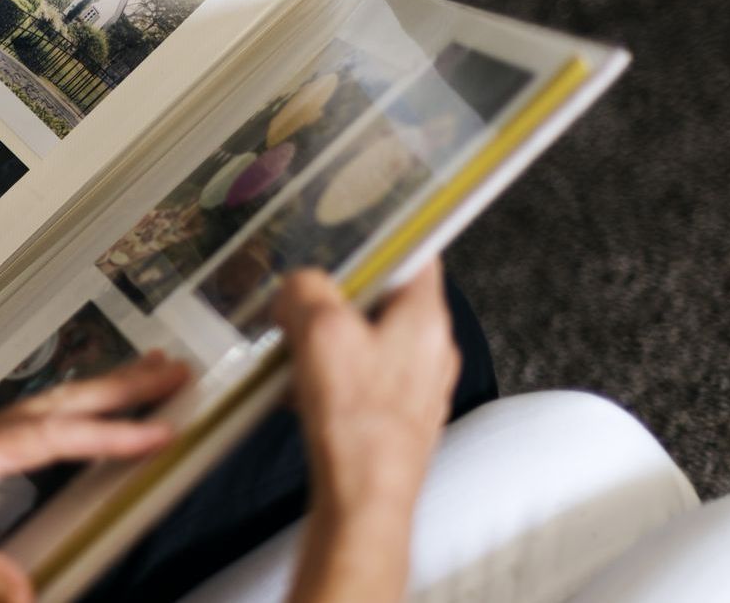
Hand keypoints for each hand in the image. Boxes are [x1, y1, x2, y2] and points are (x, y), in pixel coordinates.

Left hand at [0, 354, 188, 602]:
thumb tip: (25, 588)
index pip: (48, 436)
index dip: (106, 433)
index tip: (156, 430)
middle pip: (58, 401)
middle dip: (119, 385)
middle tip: (172, 372)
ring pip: (47, 404)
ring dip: (99, 389)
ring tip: (146, 375)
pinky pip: (32, 422)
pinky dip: (70, 411)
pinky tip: (83, 418)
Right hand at [276, 263, 457, 602]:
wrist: (364, 501)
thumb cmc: (357, 424)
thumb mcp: (321, 333)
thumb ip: (307, 291)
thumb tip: (298, 288)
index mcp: (427, 318)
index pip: (417, 252)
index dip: (382, 235)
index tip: (350, 229)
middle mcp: (432, 350)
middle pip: (385, 297)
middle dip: (338, 296)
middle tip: (301, 300)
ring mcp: (418, 386)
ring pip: (371, 339)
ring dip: (330, 339)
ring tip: (296, 350)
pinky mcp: (398, 417)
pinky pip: (363, 378)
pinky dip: (332, 375)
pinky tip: (303, 391)